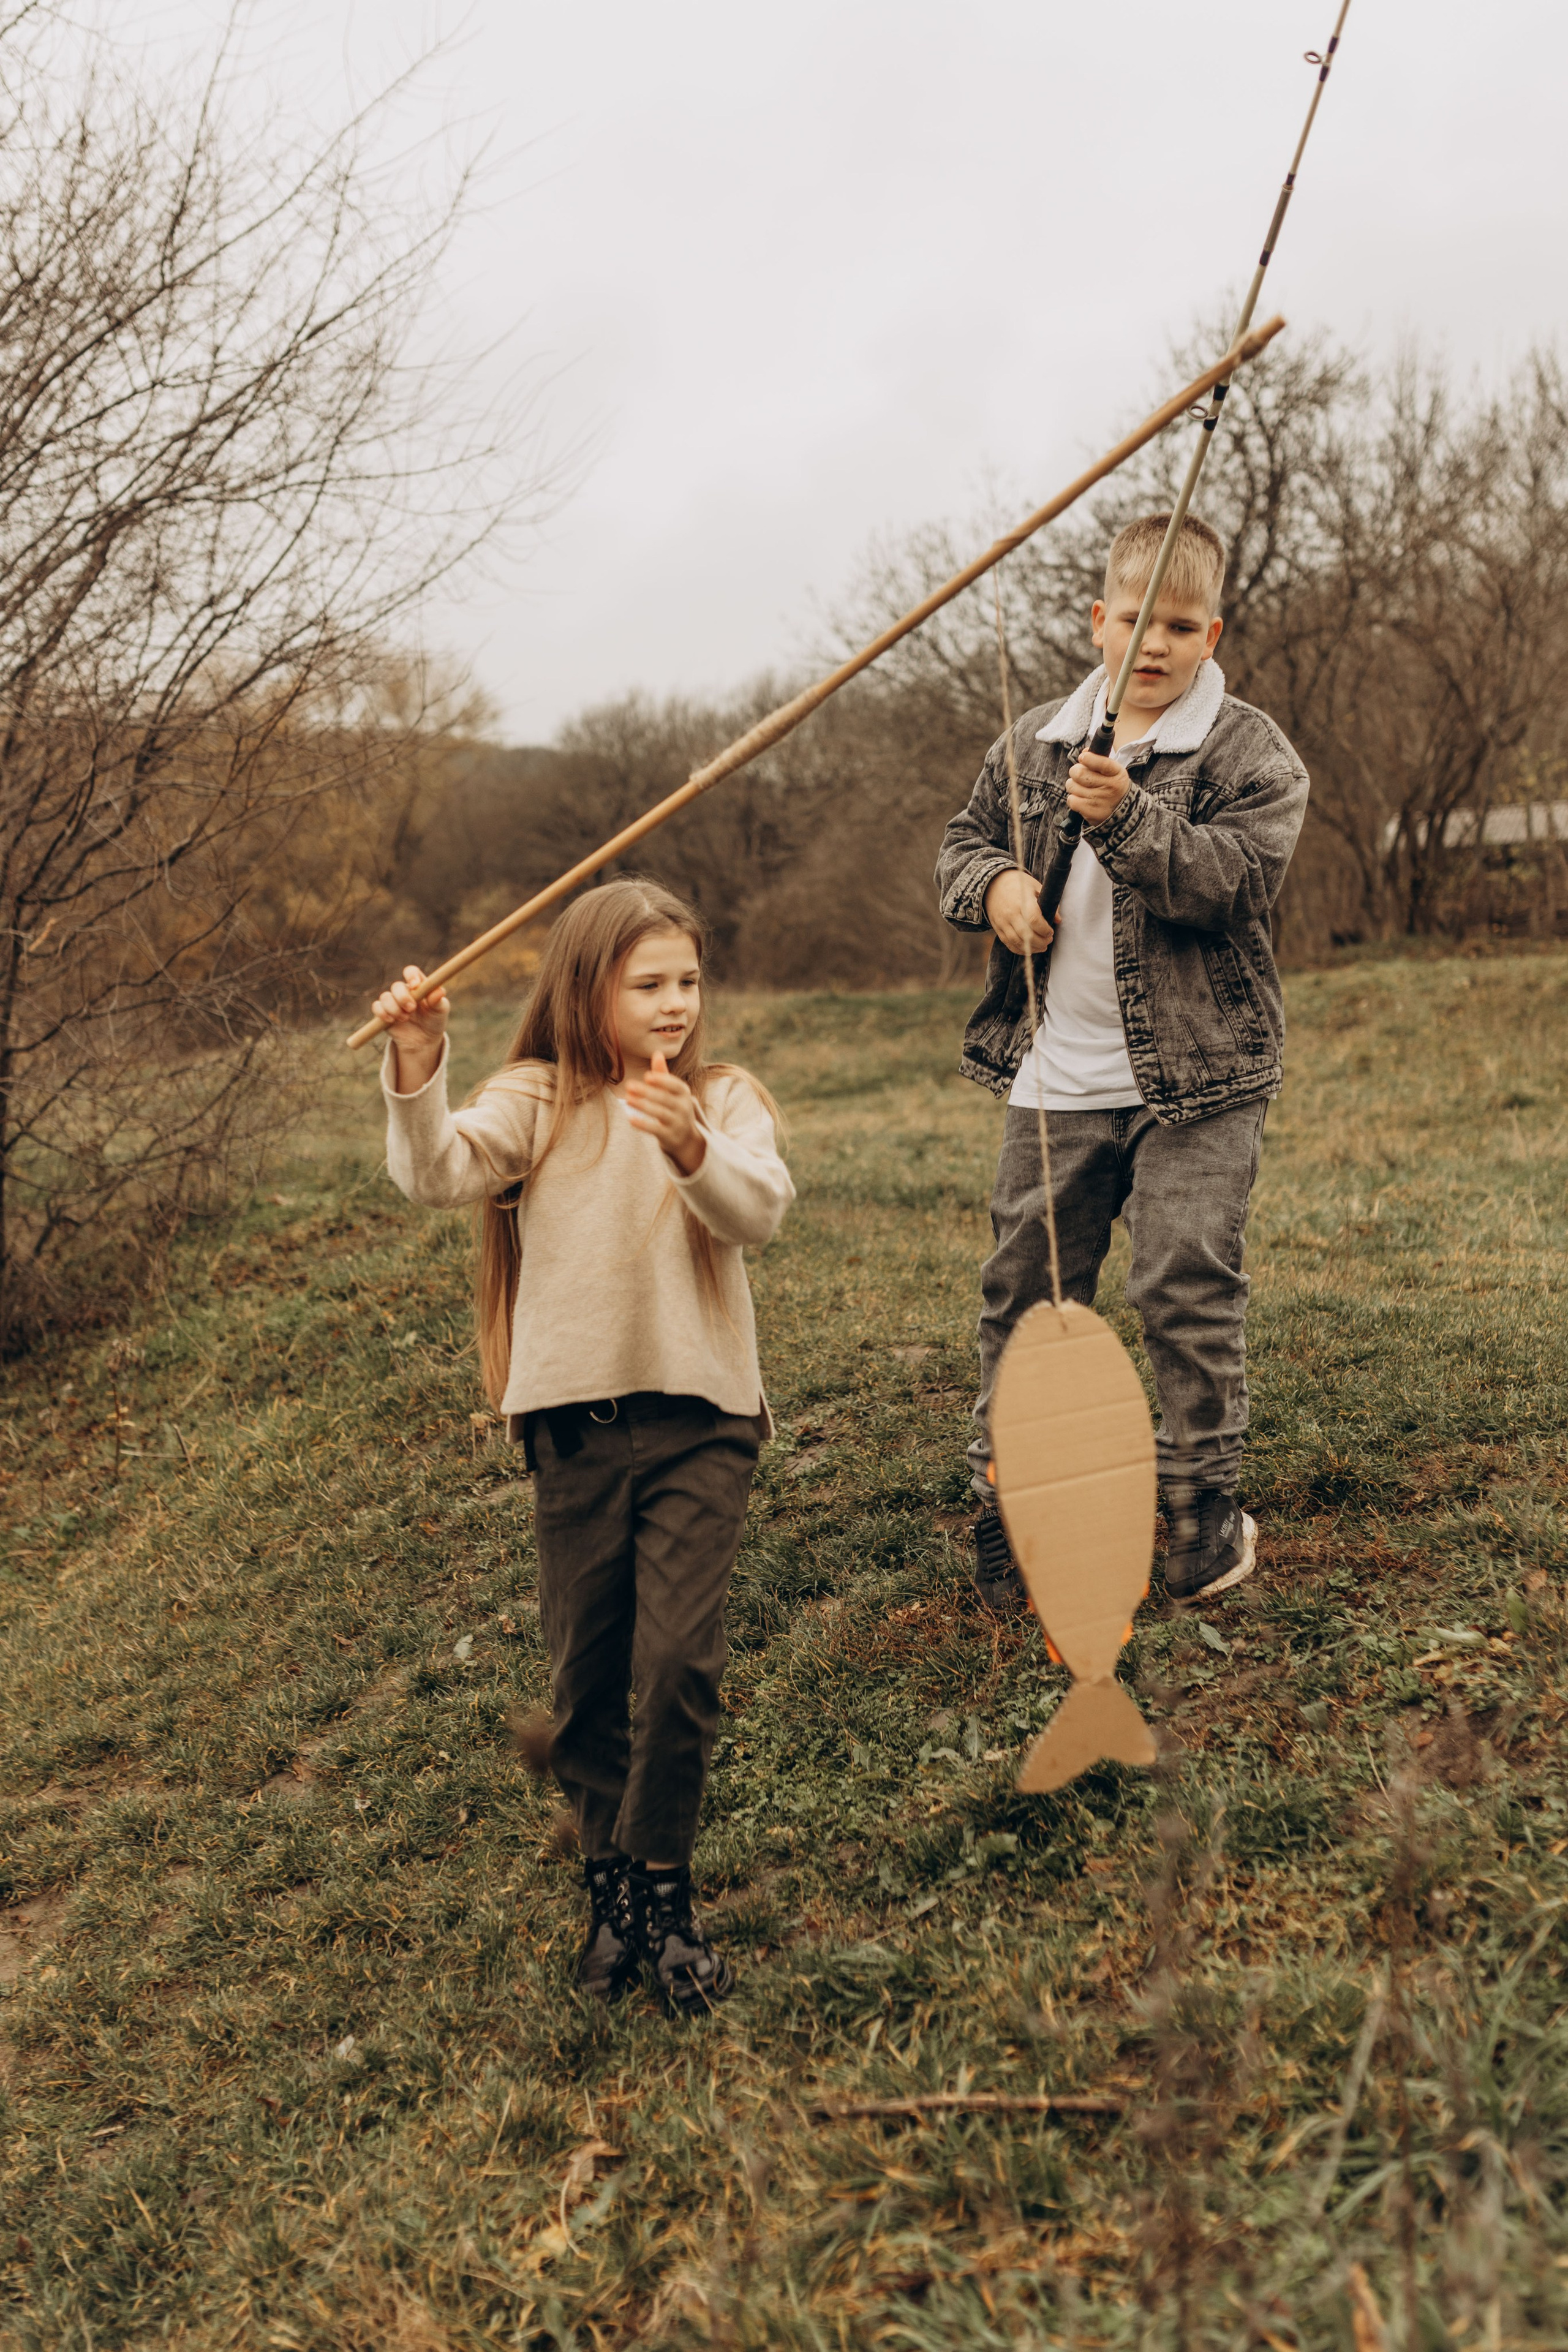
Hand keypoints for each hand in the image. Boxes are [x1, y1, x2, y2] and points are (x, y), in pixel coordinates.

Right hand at [372, 965, 448, 1092]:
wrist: (424, 1045)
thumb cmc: (435, 1024)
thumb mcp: (441, 1013)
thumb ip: (440, 1001)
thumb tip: (439, 991)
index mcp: (419, 988)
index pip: (411, 973)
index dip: (412, 975)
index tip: (416, 983)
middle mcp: (404, 993)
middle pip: (396, 985)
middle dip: (402, 996)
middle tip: (410, 1008)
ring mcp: (393, 1004)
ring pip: (384, 997)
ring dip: (392, 1007)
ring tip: (403, 1018)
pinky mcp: (383, 1016)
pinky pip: (376, 1009)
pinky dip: (382, 1014)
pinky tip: (392, 1022)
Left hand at [625, 1051, 704, 1174]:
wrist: (686, 1136)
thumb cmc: (674, 1106)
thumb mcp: (671, 1090)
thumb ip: (662, 1074)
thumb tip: (657, 1052)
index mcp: (684, 1092)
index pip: (675, 1085)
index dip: (662, 1080)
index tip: (647, 1076)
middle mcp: (683, 1107)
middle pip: (665, 1098)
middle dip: (647, 1092)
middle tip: (629, 1085)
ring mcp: (678, 1123)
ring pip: (660, 1113)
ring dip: (643, 1106)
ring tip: (627, 1099)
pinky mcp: (670, 1136)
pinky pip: (656, 1130)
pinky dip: (644, 1124)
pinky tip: (631, 1119)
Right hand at [984, 868, 1054, 954]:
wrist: (993, 885)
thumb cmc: (1018, 885)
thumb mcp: (1035, 887)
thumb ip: (1048, 903)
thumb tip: (1057, 920)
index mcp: (1022, 900)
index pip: (1033, 919)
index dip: (1044, 929)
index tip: (1051, 931)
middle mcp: (1011, 912)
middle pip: (1026, 934)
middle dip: (1041, 941)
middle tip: (1048, 940)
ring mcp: (1002, 922)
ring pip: (1017, 942)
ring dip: (1032, 948)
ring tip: (1042, 947)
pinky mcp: (997, 928)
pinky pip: (1008, 943)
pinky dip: (1020, 949)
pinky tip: (1029, 949)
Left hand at [1066, 747, 1130, 825]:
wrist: (1123, 811)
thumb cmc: (1113, 786)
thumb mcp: (1113, 771)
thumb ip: (1099, 759)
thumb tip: (1084, 753)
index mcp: (1116, 773)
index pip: (1101, 763)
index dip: (1088, 759)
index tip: (1083, 757)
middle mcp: (1109, 787)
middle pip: (1079, 773)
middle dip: (1075, 771)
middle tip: (1078, 775)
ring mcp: (1099, 800)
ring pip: (1072, 786)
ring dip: (1073, 786)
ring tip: (1081, 788)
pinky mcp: (1090, 811)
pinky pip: (1071, 800)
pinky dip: (1073, 799)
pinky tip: (1081, 799)